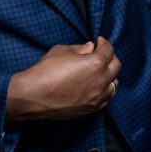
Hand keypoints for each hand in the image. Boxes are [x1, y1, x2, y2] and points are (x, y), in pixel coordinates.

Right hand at [6, 35, 120, 122]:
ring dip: (109, 75)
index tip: (98, 41)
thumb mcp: (61, 51)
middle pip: (116, 66)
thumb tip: (90, 47)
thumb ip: (80, 48)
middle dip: (110, 57)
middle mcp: (101, 81)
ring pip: (114, 84)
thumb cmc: (46, 71)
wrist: (34, 96)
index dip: (104, 43)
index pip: (109, 50)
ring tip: (100, 72)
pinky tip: (96, 87)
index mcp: (95, 63)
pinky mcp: (91, 109)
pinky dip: (104, 91)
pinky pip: (106, 99)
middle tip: (100, 54)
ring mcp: (97, 97)